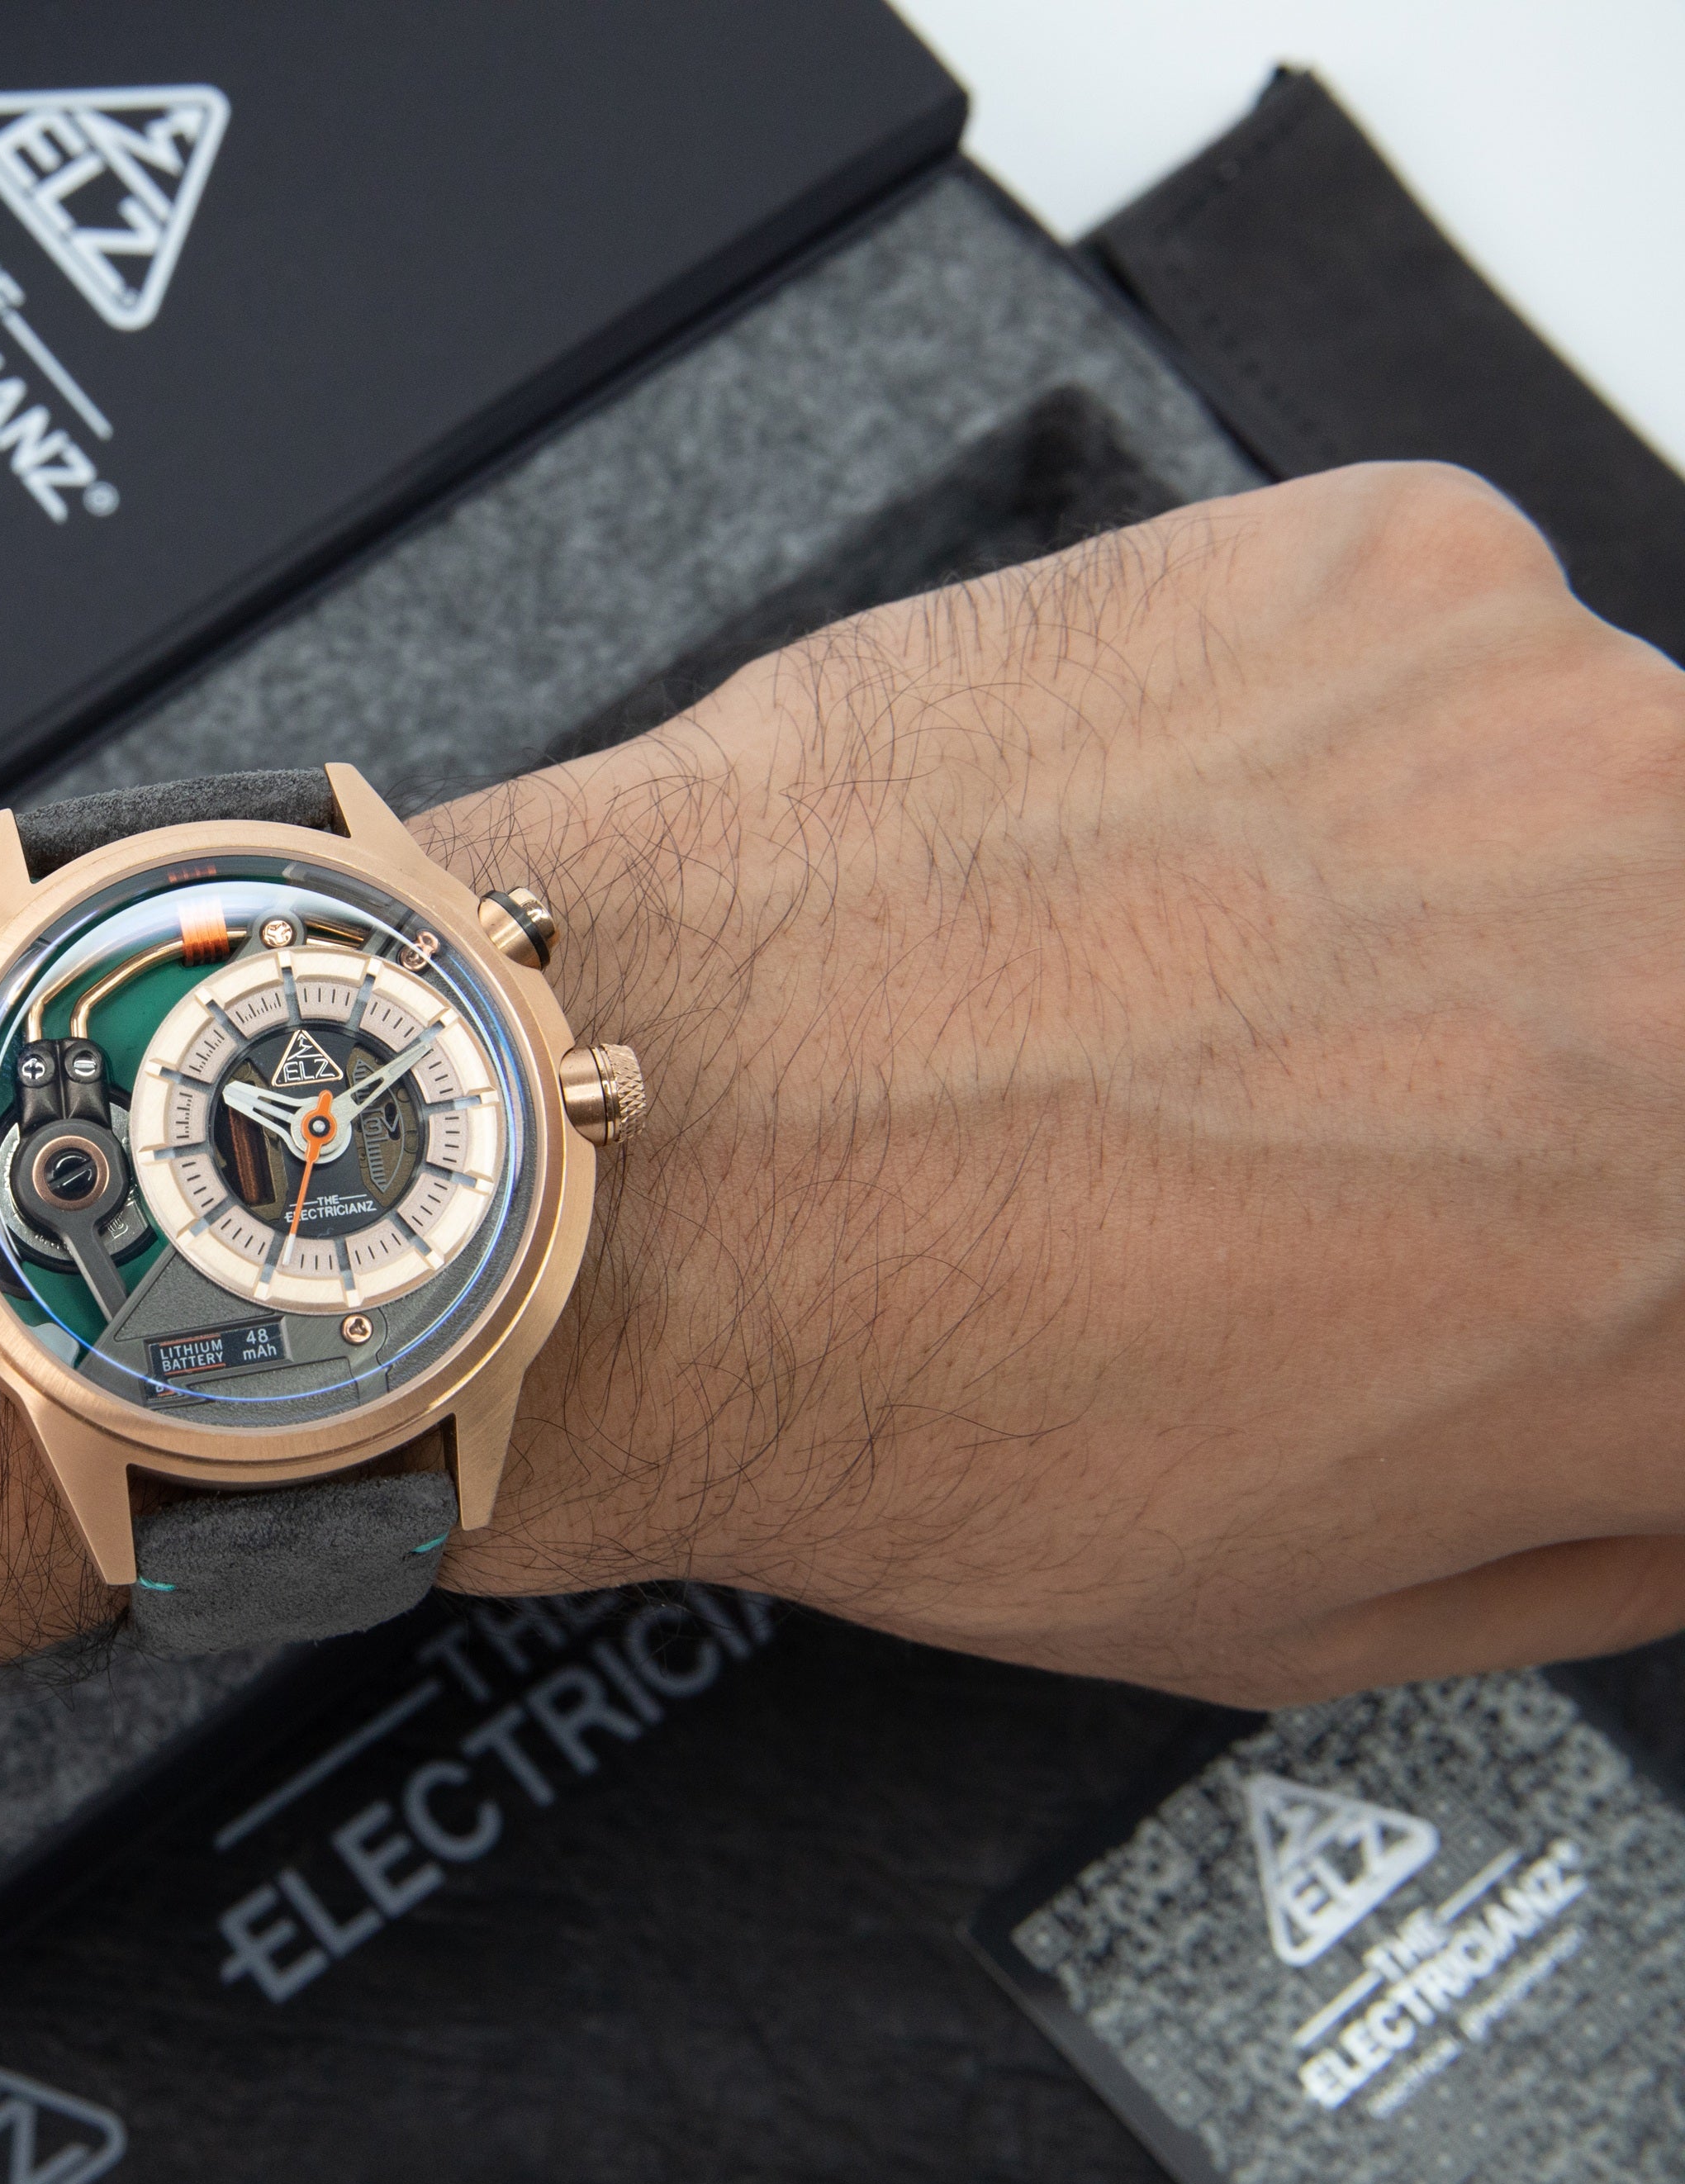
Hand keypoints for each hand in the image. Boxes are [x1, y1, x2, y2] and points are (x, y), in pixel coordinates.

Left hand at [0, 462, 1684, 1705]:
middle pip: (1678, 988)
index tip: (1519, 1217)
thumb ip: (1598, 1517)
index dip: (1613, 1234)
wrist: (617, 1154)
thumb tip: (1665, 1418)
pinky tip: (1126, 849)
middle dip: (1560, 1053)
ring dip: (1450, 884)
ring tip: (1177, 980)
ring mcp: (1578, 736)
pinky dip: (1314, 734)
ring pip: (1598, 805)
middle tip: (1345, 1105)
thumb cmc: (893, 1377)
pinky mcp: (1396, 565)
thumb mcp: (1310, 1604)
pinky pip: (1445, 646)